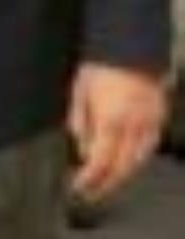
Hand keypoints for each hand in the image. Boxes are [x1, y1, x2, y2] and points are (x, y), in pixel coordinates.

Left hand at [66, 62, 167, 203]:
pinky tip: (127, 164)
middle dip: (105, 185)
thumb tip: (82, 151)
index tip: (78, 188)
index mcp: (112, 120)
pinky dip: (138, 159)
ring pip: (139, 161)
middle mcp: (134, 126)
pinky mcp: (160, 117)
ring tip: (107, 184)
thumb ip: (80, 123)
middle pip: (122, 168)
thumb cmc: (101, 66)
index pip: (101, 162)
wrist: (131, 44)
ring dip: (122, 176)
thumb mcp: (80, 91)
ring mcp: (150, 122)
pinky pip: (150, 147)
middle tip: (90, 194)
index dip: (89, 180)